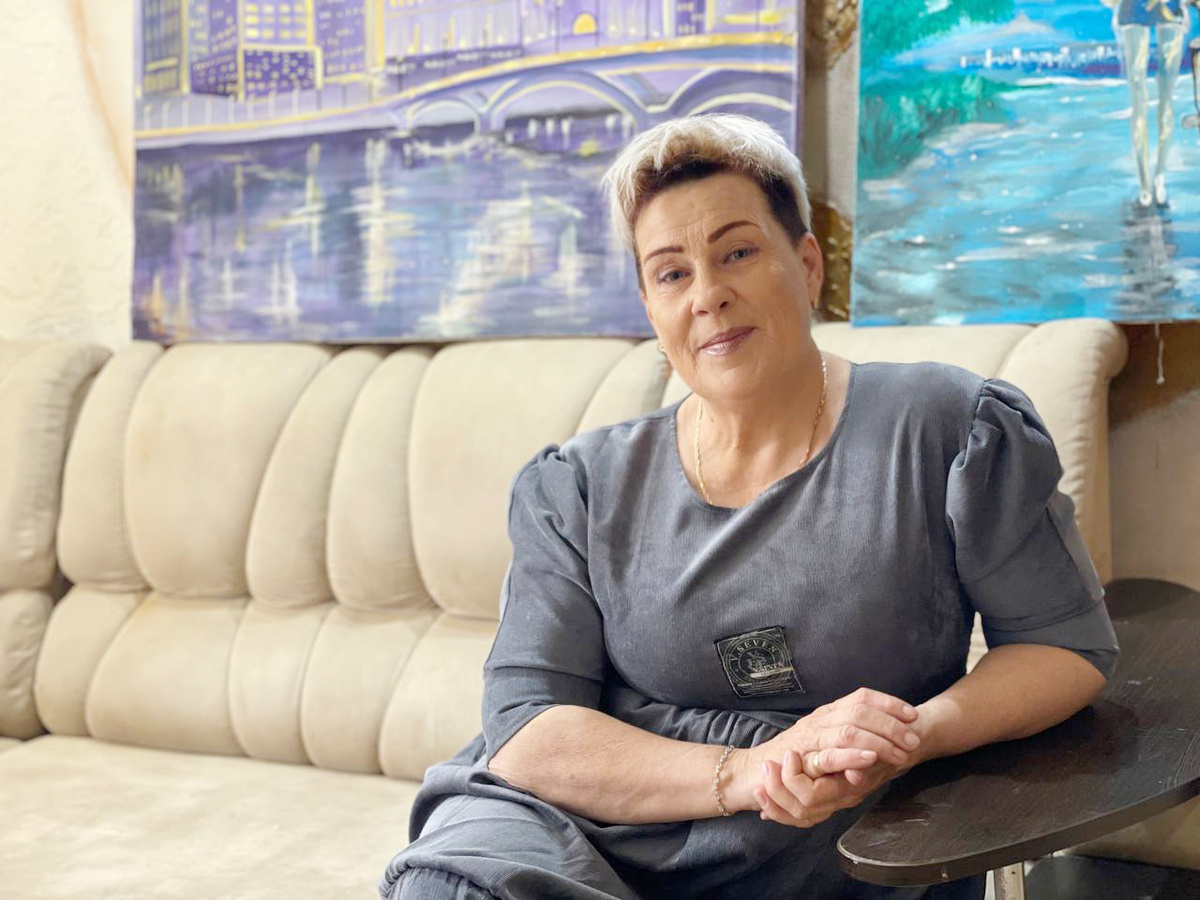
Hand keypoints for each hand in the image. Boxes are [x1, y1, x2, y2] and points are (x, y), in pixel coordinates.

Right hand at [723, 687, 920, 812]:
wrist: (753, 772)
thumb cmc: (791, 759)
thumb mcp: (824, 742)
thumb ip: (847, 739)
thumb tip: (883, 739)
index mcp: (827, 713)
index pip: (861, 696)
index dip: (889, 703)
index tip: (912, 715)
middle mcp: (820, 719)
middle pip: (860, 709)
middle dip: (892, 723)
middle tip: (913, 740)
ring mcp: (810, 737)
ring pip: (850, 728)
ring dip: (880, 740)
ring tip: (901, 753)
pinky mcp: (801, 758)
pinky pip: (830, 753)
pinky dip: (854, 755)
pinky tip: (871, 759)